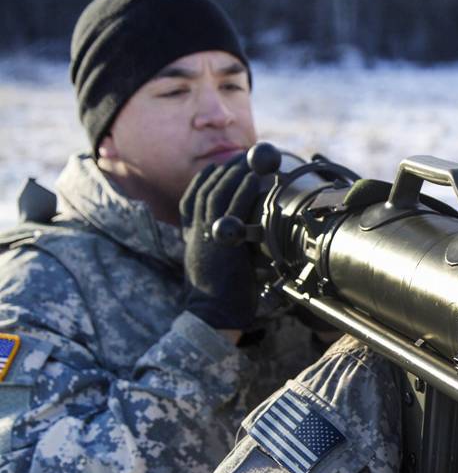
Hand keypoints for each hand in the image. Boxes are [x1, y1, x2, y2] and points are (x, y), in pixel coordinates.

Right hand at [180, 154, 260, 330]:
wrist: (213, 316)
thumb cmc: (222, 299)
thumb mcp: (218, 269)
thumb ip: (227, 250)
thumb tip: (248, 241)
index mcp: (192, 239)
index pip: (191, 203)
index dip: (201, 182)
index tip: (213, 168)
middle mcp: (196, 233)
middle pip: (203, 192)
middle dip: (222, 171)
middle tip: (239, 157)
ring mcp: (206, 236)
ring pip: (215, 195)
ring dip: (232, 174)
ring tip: (247, 160)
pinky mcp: (221, 242)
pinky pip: (230, 208)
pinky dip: (241, 190)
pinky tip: (252, 178)